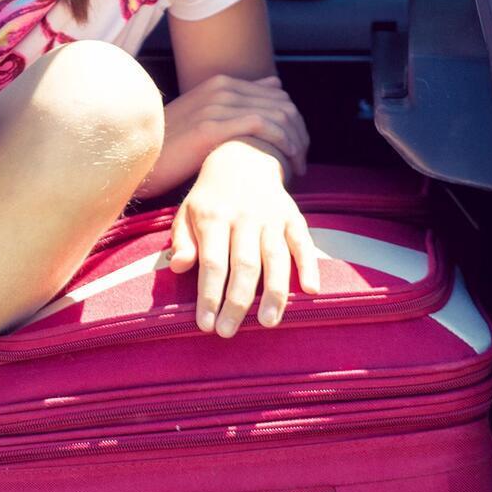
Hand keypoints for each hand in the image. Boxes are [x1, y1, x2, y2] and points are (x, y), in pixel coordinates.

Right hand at [136, 74, 309, 198]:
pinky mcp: (212, 125)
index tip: (298, 149)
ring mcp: (216, 104)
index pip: (278, 96)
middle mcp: (222, 88)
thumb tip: (275, 85)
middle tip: (303, 160)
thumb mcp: (204, 116)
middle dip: (300, 134)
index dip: (295, 123)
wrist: (139, 157)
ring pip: (278, 114)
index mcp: (221, 83)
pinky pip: (263, 126)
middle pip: (283, 104)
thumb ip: (237, 102)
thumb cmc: (172, 144)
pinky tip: (286, 162)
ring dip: (296, 142)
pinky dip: (282, 144)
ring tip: (298, 166)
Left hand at [167, 140, 323, 336]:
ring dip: (274, 293)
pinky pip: (304, 243)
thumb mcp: (186, 213)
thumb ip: (182, 241)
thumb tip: (179, 268)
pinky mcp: (293, 217)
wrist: (243, 159)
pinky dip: (310, 265)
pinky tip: (311, 290)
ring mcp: (272, 217)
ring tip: (267, 322)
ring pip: (276, 258)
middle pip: (243, 265)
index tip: (205, 324)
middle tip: (229, 332)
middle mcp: (244, 218)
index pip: (212, 262)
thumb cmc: (210, 198)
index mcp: (213, 217)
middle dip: (236, 302)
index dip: (209, 295)